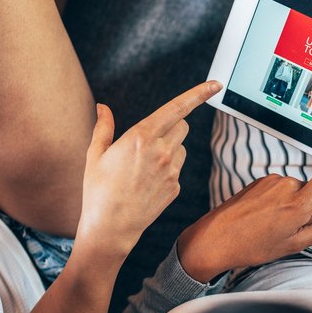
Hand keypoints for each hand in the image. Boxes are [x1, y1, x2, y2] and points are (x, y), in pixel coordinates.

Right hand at [76, 81, 221, 255]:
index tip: (216, 84)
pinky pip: (177, 169)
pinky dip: (166, 170)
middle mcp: (161, 151)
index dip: (199, 93)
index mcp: (141, 137)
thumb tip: (103, 107)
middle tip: (150, 139)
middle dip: (171, 126)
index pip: (177, 108)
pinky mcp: (176, 187)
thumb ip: (103, 127)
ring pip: (181, 148)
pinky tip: (146, 183)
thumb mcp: (95, 155)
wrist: (110, 228)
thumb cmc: (98, 190)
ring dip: (169, 149)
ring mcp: (172, 171)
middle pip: (182, 125)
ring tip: (143, 167)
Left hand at [178, 125, 311, 281]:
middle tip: (286, 229)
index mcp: (299, 204)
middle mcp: (287, 186)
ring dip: (289, 205)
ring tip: (269, 226)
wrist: (215, 240)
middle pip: (311, 191)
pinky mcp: (259, 181)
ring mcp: (271, 181)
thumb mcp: (292, 245)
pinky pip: (277, 189)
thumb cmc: (253, 247)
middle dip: (307, 208)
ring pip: (293, 191)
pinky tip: (260, 217)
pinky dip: (275, 202)